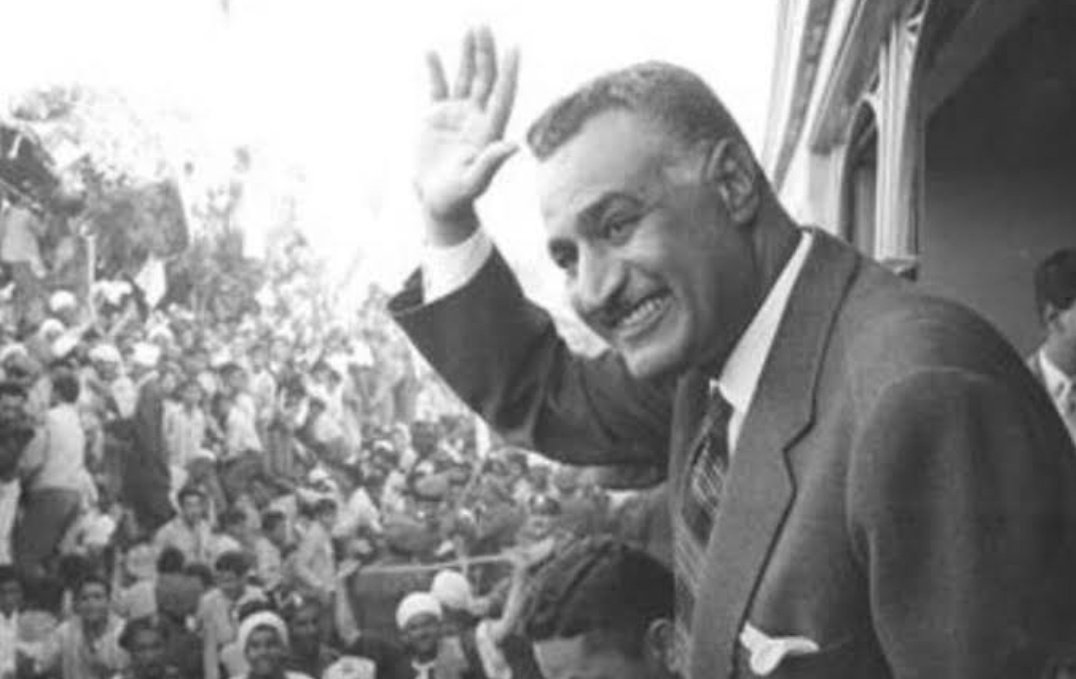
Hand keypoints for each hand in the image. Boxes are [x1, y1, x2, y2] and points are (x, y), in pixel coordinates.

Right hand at [415, 26, 518, 244]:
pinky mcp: (436, 117)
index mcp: (489, 130)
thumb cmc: (458, 197)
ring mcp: (457, 115)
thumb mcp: (474, 182)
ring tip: (471, 28)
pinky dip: (435, 70)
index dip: (508, 72)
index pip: (502, 95)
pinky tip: (431, 51)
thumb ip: (491, 163)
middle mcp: (476, 118)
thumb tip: (514, 146)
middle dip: (485, 53)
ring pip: (466, 78)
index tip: (514, 47)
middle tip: (483, 26)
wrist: (438, 201)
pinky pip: (438, 87)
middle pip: (485, 79)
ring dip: (468, 54)